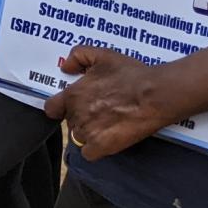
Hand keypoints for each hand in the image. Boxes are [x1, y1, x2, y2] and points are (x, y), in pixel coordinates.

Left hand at [43, 47, 171, 159]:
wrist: (155, 94)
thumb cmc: (131, 74)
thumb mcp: (102, 55)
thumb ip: (78, 56)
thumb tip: (66, 68)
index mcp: (73, 95)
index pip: (51, 108)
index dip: (60, 107)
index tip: (69, 106)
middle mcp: (77, 115)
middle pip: (70, 121)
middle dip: (81, 116)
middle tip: (100, 110)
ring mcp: (88, 133)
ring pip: (79, 137)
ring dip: (89, 132)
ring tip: (108, 123)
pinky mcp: (102, 147)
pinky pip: (89, 153)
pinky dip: (95, 148)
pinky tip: (108, 139)